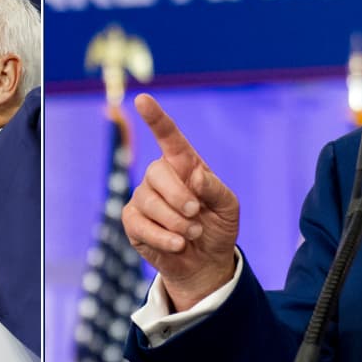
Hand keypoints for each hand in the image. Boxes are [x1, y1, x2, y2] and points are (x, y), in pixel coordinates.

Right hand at [121, 93, 238, 309]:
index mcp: (184, 164)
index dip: (155, 117)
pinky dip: (163, 237)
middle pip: (157, 172)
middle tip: (195, 215)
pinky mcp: (133, 221)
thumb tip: (193, 176)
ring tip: (192, 233)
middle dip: (178, 196)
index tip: (143, 100)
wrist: (206, 261)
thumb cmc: (217, 225)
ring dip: (175, 222)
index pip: (168, 136)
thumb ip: (214, 188)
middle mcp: (160, 176)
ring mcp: (143, 198)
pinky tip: (178, 245)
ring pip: (148, 200)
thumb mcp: (228, 206)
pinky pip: (140, 224)